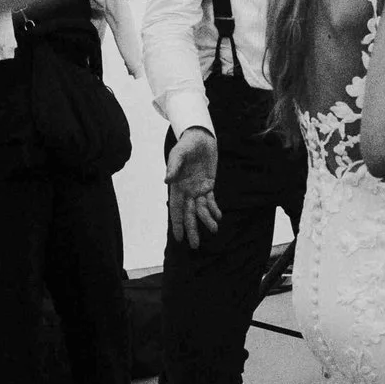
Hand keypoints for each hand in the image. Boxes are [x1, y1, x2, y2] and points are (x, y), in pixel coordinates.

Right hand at [164, 127, 220, 248]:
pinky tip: (218, 217)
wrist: (200, 137)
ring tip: (214, 230)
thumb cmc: (187, 145)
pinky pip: (211, 200)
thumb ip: (173, 166)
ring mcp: (197, 188)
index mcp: (177, 186)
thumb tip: (166, 180)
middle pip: (189, 214)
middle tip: (195, 246)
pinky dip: (214, 209)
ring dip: (206, 220)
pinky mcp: (208, 184)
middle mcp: (186, 191)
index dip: (177, 224)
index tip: (178, 239)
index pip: (176, 209)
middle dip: (192, 229)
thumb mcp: (179, 153)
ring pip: (201, 209)